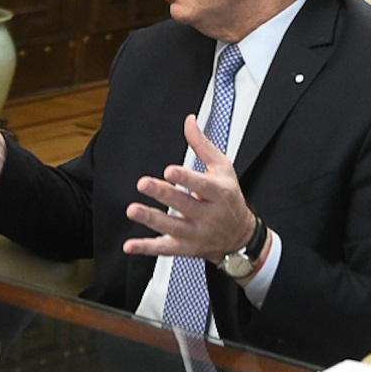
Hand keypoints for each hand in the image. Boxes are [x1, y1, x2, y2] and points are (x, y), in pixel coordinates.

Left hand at [121, 114, 256, 262]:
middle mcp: (209, 216)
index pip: (203, 186)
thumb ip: (203, 145)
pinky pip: (164, 249)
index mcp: (220, 194)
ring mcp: (197, 234)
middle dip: (163, 194)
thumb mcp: (223, 168)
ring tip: (132, 210)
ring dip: (151, 219)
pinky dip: (146, 248)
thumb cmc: (230, 198)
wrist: (241, 237)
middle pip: (184, 205)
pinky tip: (129, 245)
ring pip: (172, 228)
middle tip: (143, 184)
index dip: (186, 178)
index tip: (170, 171)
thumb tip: (189, 121)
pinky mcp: (186, 248)